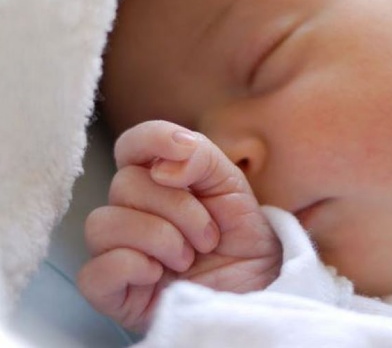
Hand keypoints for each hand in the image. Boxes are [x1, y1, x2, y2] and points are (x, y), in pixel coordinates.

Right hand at [77, 120, 281, 331]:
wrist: (257, 284)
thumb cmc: (239, 233)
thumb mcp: (231, 184)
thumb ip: (201, 158)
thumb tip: (164, 167)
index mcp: (157, 179)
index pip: (132, 145)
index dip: (152, 139)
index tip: (183, 150)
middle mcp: (131, 210)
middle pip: (125, 185)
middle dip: (178, 208)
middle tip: (209, 235)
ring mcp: (118, 250)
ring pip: (103, 223)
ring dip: (159, 238)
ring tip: (189, 257)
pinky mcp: (113, 292)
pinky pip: (94, 272)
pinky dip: (132, 267)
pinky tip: (159, 275)